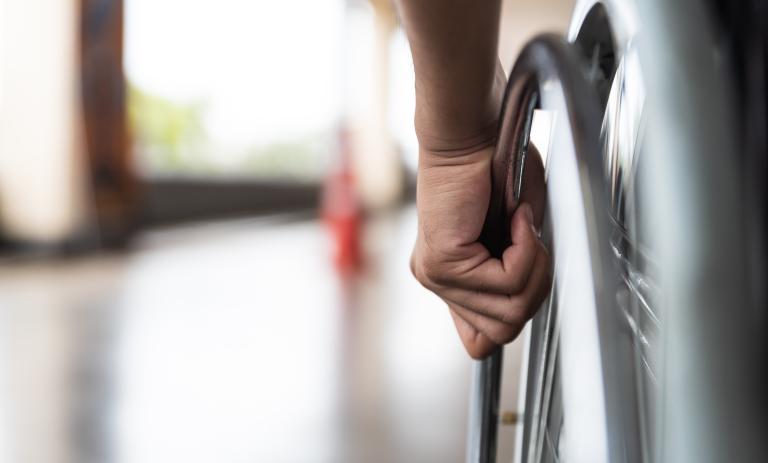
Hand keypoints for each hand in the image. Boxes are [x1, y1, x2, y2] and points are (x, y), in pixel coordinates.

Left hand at [411, 144, 550, 358]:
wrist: (475, 132)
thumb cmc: (499, 169)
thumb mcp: (519, 235)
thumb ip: (518, 277)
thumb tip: (525, 304)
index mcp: (453, 280)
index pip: (479, 342)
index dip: (515, 313)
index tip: (526, 268)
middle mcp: (438, 282)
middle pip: (504, 332)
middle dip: (534, 287)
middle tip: (531, 241)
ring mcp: (436, 276)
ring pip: (510, 312)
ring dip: (532, 266)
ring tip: (522, 226)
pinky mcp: (443, 262)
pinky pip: (506, 281)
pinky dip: (525, 248)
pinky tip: (515, 217)